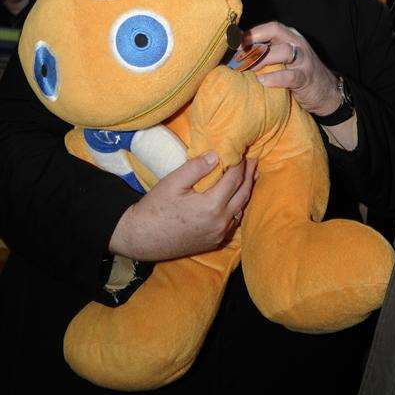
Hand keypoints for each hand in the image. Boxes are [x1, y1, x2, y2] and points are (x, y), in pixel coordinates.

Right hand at [108, 154, 256, 260]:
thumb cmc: (155, 208)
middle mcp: (220, 222)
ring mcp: (218, 234)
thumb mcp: (173, 182)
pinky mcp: (214, 242)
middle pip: (243, 194)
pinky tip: (235, 199)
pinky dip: (237, 207)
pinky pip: (232, 222)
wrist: (141, 238)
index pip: (234, 179)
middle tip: (254, 160)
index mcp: (211, 206)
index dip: (240, 164)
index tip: (243, 151)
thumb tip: (216, 155)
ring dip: (245, 191)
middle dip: (249, 175)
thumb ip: (196, 168)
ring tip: (248, 176)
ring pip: (240, 209)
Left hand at [239, 22, 340, 116]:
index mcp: (289, 36)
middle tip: (236, 55)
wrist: (328, 94)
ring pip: (282, 51)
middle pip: (274, 31)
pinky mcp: (306, 78)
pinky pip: (290, 76)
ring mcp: (304, 60)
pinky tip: (262, 82)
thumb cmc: (297, 74)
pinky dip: (274, 78)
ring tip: (245, 70)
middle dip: (253, 41)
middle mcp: (297, 43)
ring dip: (261, 59)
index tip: (230, 41)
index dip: (249, 33)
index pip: (268, 27)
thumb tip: (235, 53)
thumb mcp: (283, 59)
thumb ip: (265, 53)